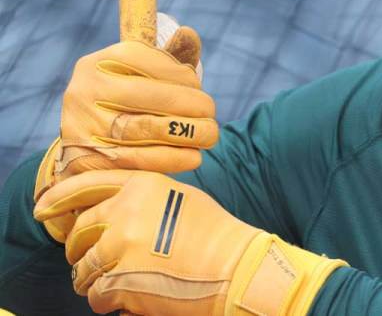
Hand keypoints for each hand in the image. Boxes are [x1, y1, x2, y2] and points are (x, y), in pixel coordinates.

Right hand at [34, 14, 217, 241]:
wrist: (87, 143)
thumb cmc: (127, 102)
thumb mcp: (142, 74)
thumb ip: (169, 55)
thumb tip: (189, 33)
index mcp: (100, 62)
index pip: (150, 62)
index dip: (183, 77)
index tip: (199, 89)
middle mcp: (85, 90)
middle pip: (150, 96)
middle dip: (191, 106)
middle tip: (212, 116)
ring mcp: (81, 125)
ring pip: (145, 129)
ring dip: (187, 134)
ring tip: (209, 136)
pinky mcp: (85, 158)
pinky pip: (136, 160)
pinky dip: (171, 159)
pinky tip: (193, 157)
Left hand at [34, 170, 345, 315]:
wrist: (236, 268)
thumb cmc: (214, 234)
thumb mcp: (180, 199)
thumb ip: (143, 197)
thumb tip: (107, 211)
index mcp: (140, 185)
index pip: (84, 185)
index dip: (57, 197)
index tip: (41, 210)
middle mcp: (125, 212)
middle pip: (80, 232)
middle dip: (80, 250)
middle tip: (90, 261)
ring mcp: (121, 247)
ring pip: (83, 267)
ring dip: (92, 278)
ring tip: (110, 283)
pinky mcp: (121, 281)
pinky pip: (96, 294)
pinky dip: (105, 300)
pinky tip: (123, 298)